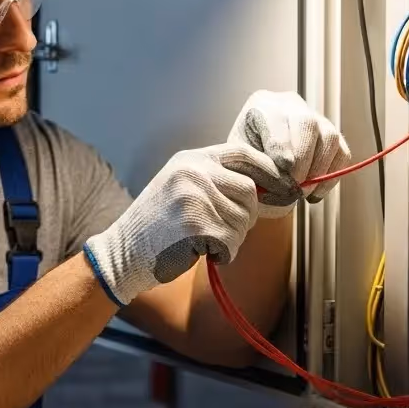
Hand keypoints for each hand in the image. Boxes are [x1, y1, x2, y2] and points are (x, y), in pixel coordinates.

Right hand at [83, 143, 291, 305]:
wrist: (124, 251)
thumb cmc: (156, 225)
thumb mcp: (181, 186)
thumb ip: (216, 179)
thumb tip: (266, 187)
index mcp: (191, 159)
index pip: (244, 154)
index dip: (269, 171)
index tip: (284, 187)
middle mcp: (193, 172)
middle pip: (249, 191)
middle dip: (245, 216)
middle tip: (223, 230)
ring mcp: (194, 197)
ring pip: (243, 220)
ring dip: (232, 238)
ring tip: (203, 240)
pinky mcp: (196, 225)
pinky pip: (231, 242)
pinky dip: (222, 253)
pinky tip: (199, 251)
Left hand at [228, 90, 351, 217]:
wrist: (253, 161)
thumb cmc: (244, 159)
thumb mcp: (240, 160)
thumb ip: (255, 167)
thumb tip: (281, 182)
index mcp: (263, 105)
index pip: (278, 119)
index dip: (283, 147)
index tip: (283, 172)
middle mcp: (291, 106)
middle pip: (308, 124)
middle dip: (303, 160)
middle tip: (294, 187)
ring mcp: (315, 118)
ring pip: (329, 138)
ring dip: (319, 170)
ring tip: (303, 191)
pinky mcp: (330, 136)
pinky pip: (342, 153)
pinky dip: (331, 176)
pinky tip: (315, 191)